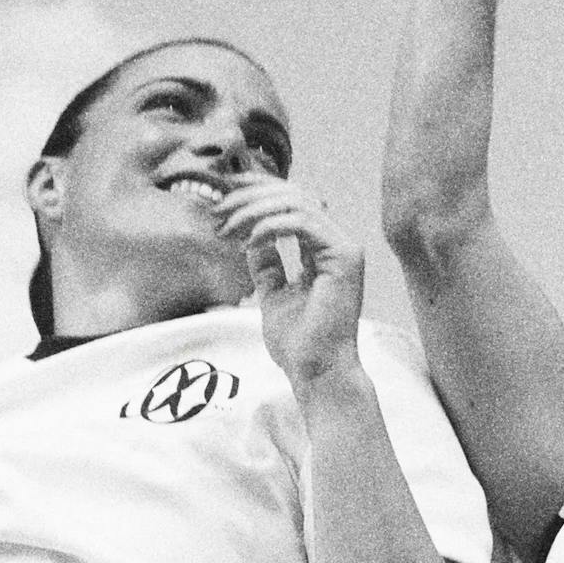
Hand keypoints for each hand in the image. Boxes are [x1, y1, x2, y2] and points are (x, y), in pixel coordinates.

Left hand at [210, 172, 367, 387]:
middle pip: (295, 194)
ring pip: (297, 202)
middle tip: (218, 210)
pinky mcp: (344, 256)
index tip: (224, 196)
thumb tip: (252, 240)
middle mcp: (337, 244)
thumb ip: (267, 265)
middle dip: (251, 196)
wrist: (315, 371)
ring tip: (227, 227)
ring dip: (255, 210)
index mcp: (324, 251)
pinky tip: (248, 240)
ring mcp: (344, 248)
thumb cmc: (298, 344)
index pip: (292, 203)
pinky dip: (270, 225)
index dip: (258, 191)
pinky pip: (302, 222)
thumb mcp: (272, 294)